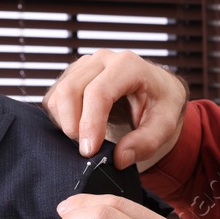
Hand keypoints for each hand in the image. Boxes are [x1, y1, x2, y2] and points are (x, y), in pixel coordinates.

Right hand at [41, 49, 188, 170]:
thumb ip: (146, 143)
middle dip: (72, 125)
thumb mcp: (165, 125)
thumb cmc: (162, 104)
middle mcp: (103, 59)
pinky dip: (60, 118)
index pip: (98, 93)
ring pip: (58, 94)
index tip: (89, 151)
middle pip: (70, 90)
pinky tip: (79, 129)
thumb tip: (119, 159)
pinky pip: (54, 97)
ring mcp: (85, 64)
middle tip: (86, 150)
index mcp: (128, 65)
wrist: (157, 88)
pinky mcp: (73, 74)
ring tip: (86, 139)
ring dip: (65, 123)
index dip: (90, 124)